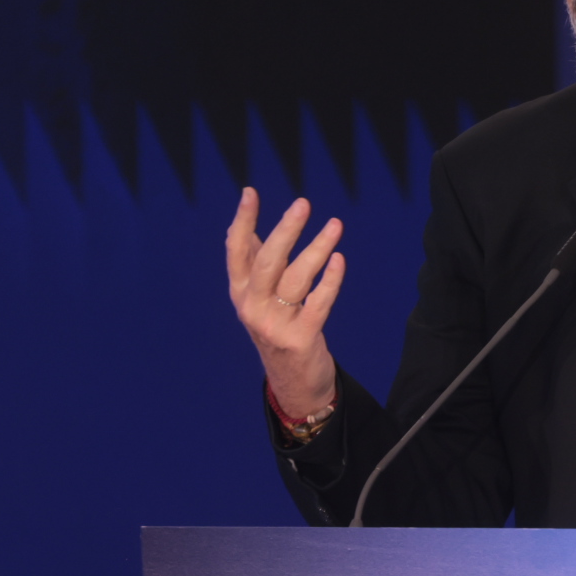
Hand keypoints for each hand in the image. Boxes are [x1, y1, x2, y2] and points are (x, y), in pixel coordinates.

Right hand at [226, 188, 345, 418]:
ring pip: (296, 279)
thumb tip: (242, 223)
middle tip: (303, 204)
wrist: (292, 382)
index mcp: (240, 292)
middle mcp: (252, 307)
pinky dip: (330, 281)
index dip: (242, 222)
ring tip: (335, 225)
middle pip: (266, 262)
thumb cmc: (277, 326)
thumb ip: (253, 262)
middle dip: (285, 231)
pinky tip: (339, 260)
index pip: (236, 252)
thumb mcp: (258, 297)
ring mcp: (275, 325)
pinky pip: (318, 304)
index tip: (250, 192)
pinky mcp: (300, 339)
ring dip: (316, 249)